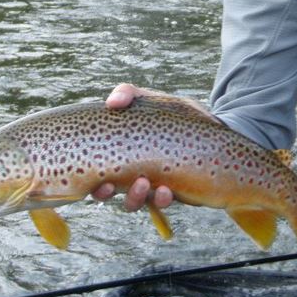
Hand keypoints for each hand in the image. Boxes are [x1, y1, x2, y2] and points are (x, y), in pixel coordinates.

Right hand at [91, 83, 174, 210]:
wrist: (210, 126)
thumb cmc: (173, 112)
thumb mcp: (150, 98)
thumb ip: (129, 93)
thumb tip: (112, 102)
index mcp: (118, 151)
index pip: (94, 167)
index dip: (86, 177)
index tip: (89, 175)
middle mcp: (129, 170)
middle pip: (106, 191)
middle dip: (104, 193)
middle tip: (108, 186)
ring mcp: (150, 183)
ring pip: (133, 201)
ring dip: (134, 197)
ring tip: (143, 183)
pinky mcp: (171, 191)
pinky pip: (161, 203)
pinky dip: (160, 200)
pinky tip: (165, 190)